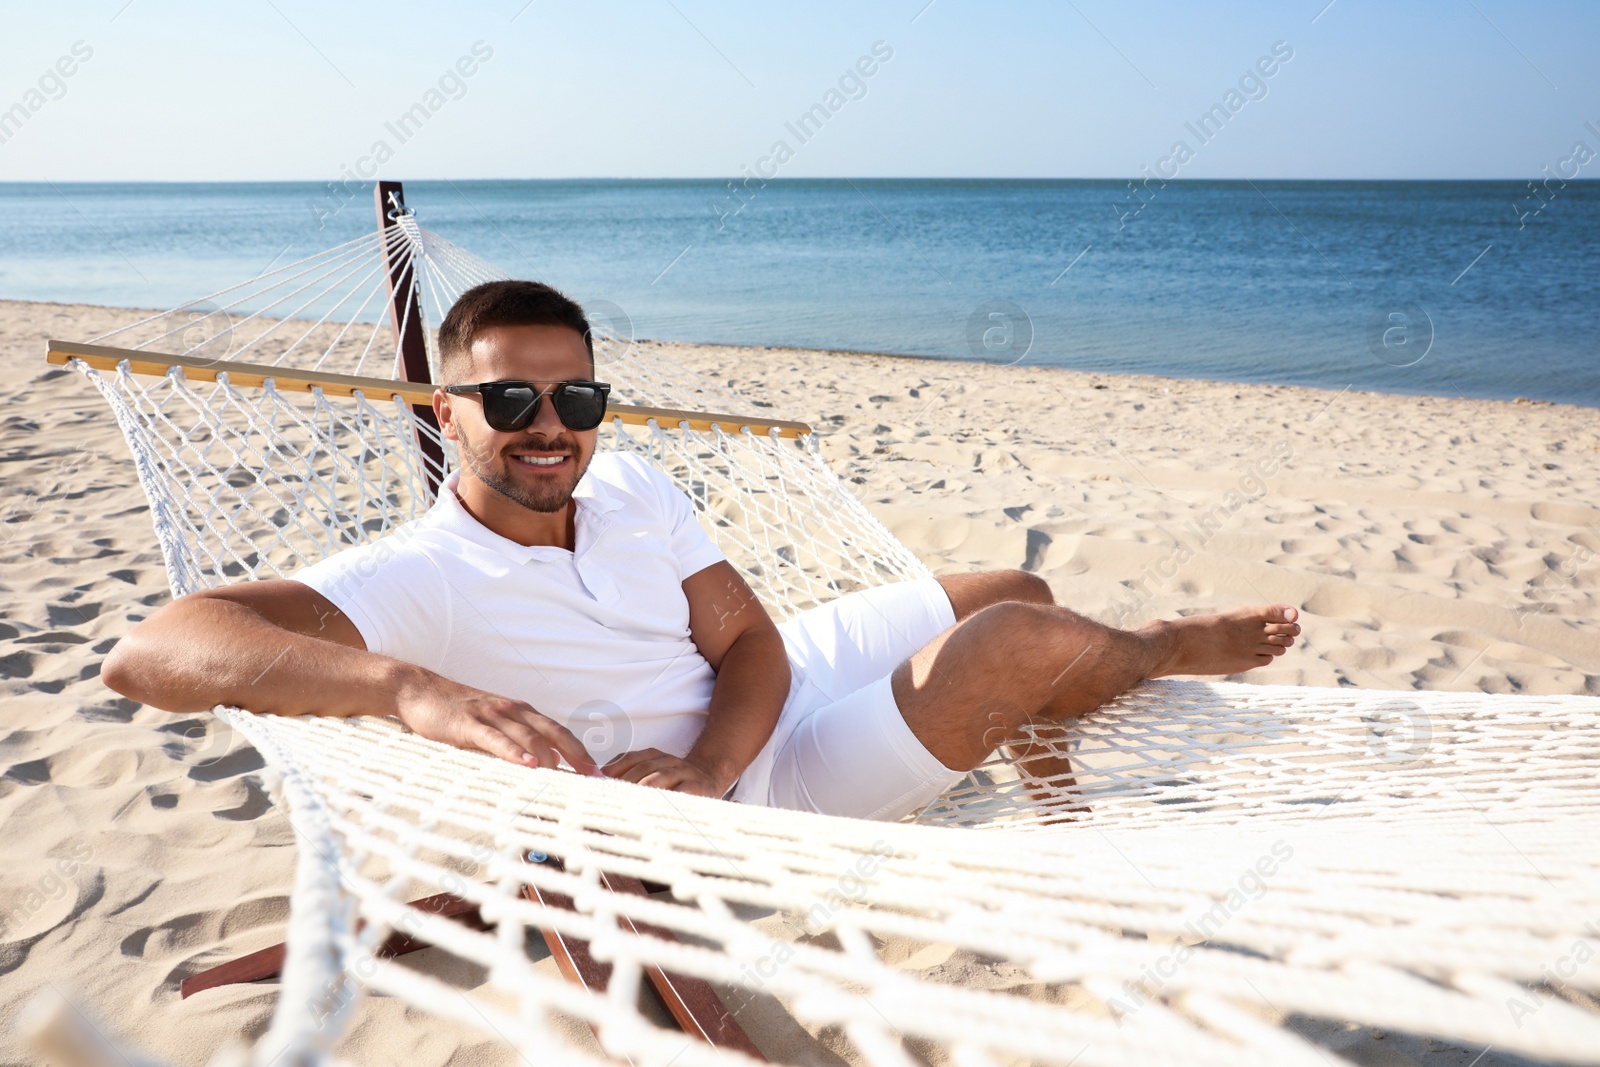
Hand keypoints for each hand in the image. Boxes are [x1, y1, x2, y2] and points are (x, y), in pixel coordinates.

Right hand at [392, 668, 599, 775]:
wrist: (420, 690)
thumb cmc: (456, 711)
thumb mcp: (490, 724)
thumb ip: (511, 739)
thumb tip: (535, 765)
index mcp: (519, 711)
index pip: (557, 730)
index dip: (579, 749)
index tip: (597, 771)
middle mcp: (511, 710)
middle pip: (552, 731)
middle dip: (576, 753)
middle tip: (594, 775)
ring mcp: (490, 715)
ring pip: (528, 735)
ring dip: (550, 755)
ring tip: (567, 775)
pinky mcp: (468, 724)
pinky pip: (496, 739)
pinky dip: (515, 752)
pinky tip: (528, 764)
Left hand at [602, 748, 731, 797]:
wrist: (710, 775)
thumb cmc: (673, 781)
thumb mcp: (652, 771)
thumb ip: (629, 775)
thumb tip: (600, 782)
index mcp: (655, 755)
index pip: (631, 758)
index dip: (616, 769)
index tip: (600, 783)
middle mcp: (668, 761)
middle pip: (644, 769)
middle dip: (626, 783)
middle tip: (611, 799)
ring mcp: (684, 772)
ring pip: (661, 778)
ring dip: (643, 790)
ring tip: (628, 804)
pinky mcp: (699, 786)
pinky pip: (681, 793)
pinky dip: (668, 800)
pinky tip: (655, 810)